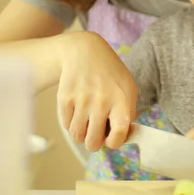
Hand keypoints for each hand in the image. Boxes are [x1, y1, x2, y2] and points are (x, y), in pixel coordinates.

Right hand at [56, 31, 136, 151]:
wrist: (85, 52)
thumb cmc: (110, 74)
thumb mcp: (128, 89)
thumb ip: (128, 113)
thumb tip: (122, 138)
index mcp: (122, 100)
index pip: (119, 134)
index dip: (114, 142)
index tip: (111, 139)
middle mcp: (102, 101)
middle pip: (93, 142)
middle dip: (94, 142)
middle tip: (95, 134)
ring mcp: (82, 99)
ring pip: (77, 136)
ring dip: (81, 134)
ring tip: (86, 123)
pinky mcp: (65, 98)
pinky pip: (66, 125)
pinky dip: (71, 123)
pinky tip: (78, 111)